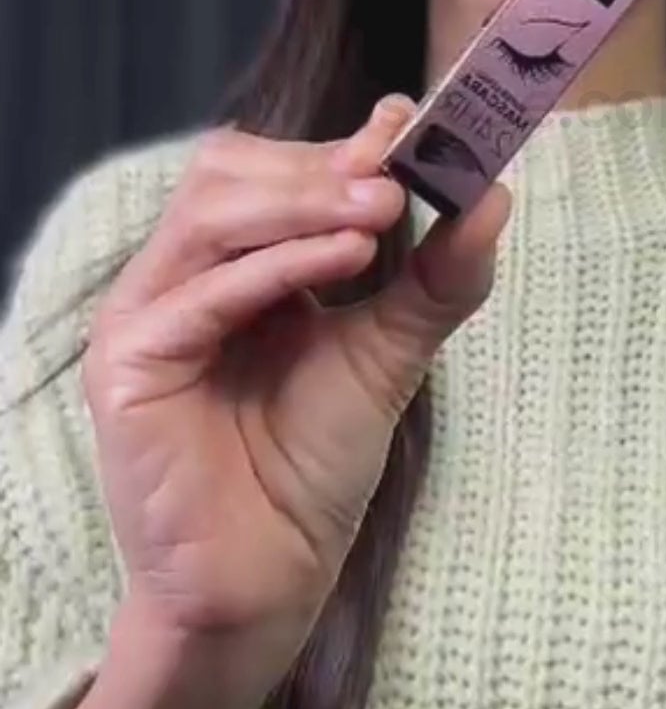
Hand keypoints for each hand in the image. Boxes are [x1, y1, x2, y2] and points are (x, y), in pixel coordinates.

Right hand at [81, 96, 509, 708]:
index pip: (266, 169)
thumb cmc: (310, 471)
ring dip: (301, 202)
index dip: (334, 144)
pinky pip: (197, 295)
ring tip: (377, 213)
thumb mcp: (386, 356)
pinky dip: (273, 269)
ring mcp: (145, 318)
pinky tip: (342, 263)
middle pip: (227, 172)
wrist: (268, 581)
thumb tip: (493, 194)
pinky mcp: (128, 368)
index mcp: (231, 265)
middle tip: (395, 174)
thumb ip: (432, 280)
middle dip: (318, 167)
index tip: (407, 127)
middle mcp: (179, 278)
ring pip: (211, 215)